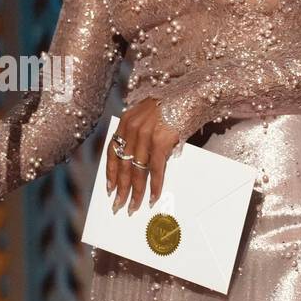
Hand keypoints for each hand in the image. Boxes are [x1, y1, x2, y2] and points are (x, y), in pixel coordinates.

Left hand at [106, 99, 180, 214]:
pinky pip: (155, 170)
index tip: (109, 188)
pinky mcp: (160, 141)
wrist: (191, 93)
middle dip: (120, 188)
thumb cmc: (172, 105)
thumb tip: (138, 162)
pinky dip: (155, 186)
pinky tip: (153, 197)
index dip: (111, 172)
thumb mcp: (148, 116)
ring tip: (134, 207)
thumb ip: (139, 135)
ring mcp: (145, 135)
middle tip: (118, 205)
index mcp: (125, 122)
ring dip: (136, 192)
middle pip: (123, 165)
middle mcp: (132, 128)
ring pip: (137, 171)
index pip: (112, 152)